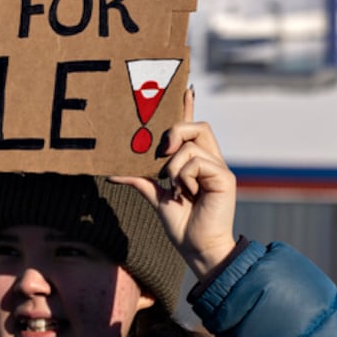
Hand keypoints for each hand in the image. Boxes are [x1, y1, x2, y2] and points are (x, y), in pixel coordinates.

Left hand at [111, 89, 236, 278]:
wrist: (196, 248)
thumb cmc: (181, 225)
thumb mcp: (156, 197)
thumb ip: (140, 179)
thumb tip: (112, 172)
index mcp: (196, 162)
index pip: (193, 128)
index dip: (188, 108)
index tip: (184, 88)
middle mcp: (210, 161)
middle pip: (197, 126)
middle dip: (175, 130)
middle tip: (161, 152)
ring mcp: (219, 168)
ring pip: (192, 144)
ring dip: (173, 165)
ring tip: (174, 187)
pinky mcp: (225, 177)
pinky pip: (197, 161)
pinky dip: (183, 175)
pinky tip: (185, 192)